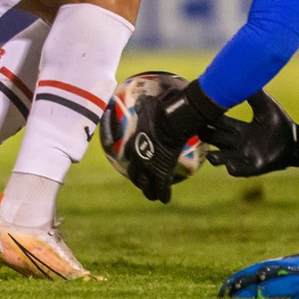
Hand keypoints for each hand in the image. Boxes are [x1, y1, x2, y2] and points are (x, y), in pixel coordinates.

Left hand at [124, 81, 221, 203]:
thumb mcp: (146, 107)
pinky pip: (162, 187)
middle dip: (138, 181)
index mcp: (133, 145)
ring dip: (149, 191)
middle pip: (135, 175)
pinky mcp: (164, 171)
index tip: (133, 163)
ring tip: (153, 196)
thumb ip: (142, 105)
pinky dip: (163, 194)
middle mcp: (139, 159)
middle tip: (142, 185)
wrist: (170, 123)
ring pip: (147, 185)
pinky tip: (165, 200)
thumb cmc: (158, 113)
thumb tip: (141, 98)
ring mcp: (151, 167)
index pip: (128, 156)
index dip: (130, 160)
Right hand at [203, 91, 298, 176]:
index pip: (217, 122)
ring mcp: (243, 155)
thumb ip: (253, 93)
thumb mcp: (266, 106)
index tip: (201, 111)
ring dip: (214, 156)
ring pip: (219, 157)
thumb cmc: (281, 123)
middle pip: (212, 138)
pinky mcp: (251, 167)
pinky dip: (231, 167)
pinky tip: (232, 163)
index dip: (208, 117)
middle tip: (202, 131)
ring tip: (214, 155)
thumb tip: (239, 76)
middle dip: (205, 135)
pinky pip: (235, 170)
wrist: (298, 143)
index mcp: (238, 128)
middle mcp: (237, 142)